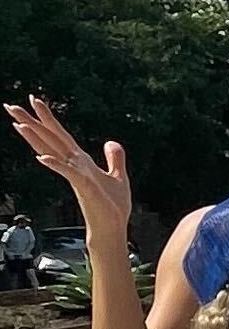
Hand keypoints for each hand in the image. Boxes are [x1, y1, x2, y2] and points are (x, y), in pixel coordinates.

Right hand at [6, 96, 131, 241]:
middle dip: (31, 122)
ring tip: (18, 123)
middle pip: (49, 139)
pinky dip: (56, 165)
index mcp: (80, 161)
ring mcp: (76, 176)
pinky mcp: (84, 187)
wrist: (113, 228)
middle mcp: (73, 166)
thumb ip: (114, 159)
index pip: (60, 135)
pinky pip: (68, 173)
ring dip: (36, 138)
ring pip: (52, 152)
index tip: (34, 99)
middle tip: (10, 105)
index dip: (48, 118)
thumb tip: (111, 142)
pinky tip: (42, 157)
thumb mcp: (118, 177)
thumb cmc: (113, 207)